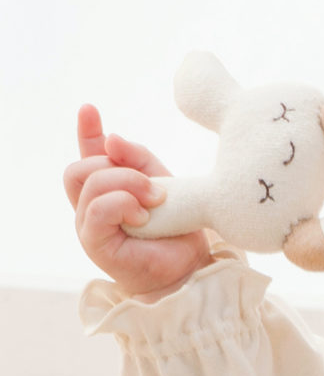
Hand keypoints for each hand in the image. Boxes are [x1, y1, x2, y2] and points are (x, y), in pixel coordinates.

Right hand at [64, 105, 211, 299]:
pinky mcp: (95, 243)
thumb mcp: (165, 183)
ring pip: (91, 184)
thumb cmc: (177, 227)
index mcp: (109, 189)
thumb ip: (140, 160)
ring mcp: (89, 225)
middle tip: (154, 186)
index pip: (89, 156)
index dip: (87, 132)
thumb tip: (111, 137)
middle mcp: (92, 207)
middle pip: (81, 168)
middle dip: (118, 165)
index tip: (89, 108)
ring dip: (128, 184)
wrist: (189, 266)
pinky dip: (123, 204)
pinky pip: (98, 209)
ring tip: (155, 201)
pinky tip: (144, 215)